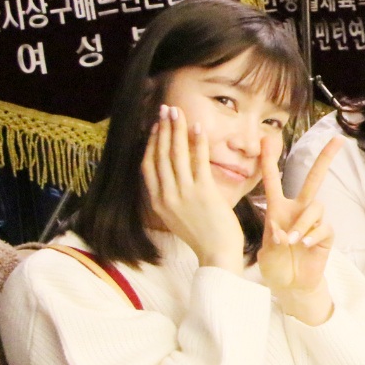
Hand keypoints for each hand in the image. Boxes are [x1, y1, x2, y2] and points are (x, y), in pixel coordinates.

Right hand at [141, 105, 245, 269]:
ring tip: (177, 112)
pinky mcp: (203, 192)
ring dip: (176, 130)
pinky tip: (198, 127)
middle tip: (165, 110)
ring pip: (175, 155)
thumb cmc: (203, 236)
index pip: (147, 167)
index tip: (154, 128)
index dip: (150, 144)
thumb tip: (171, 178)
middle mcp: (166, 196)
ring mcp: (183, 194)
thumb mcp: (177, 216)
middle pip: (159, 156)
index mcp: (158, 202)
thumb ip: (172, 197)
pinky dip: (197, 142)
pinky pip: (198, 161)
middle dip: (161, 130)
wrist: (217, 254)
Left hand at [258, 133, 336, 323]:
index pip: (273, 180)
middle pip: (314, 179)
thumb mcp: (265, 251)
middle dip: (325, 159)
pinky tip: (305, 246)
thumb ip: (273, 238)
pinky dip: (313, 235)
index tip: (267, 138)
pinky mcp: (326, 236)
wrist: (290, 286)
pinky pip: (324, 227)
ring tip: (293, 241)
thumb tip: (286, 232)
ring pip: (316, 207)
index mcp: (278, 209)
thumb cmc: (275, 266)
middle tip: (337, 140)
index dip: (269, 160)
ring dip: (303, 222)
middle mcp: (298, 211)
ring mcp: (314, 223)